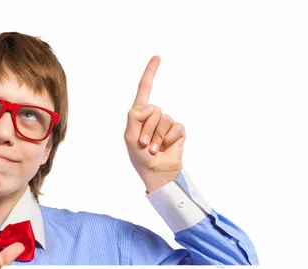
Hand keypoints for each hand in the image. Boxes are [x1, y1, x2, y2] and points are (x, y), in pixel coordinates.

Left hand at [124, 56, 186, 193]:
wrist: (156, 172)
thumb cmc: (139, 158)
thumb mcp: (129, 137)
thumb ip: (134, 117)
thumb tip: (150, 107)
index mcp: (140, 115)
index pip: (145, 90)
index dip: (150, 74)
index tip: (158, 57)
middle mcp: (154, 116)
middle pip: (153, 110)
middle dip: (147, 129)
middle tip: (144, 145)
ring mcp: (167, 123)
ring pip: (164, 120)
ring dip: (157, 138)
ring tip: (153, 149)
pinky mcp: (179, 131)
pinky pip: (175, 128)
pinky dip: (169, 140)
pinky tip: (166, 148)